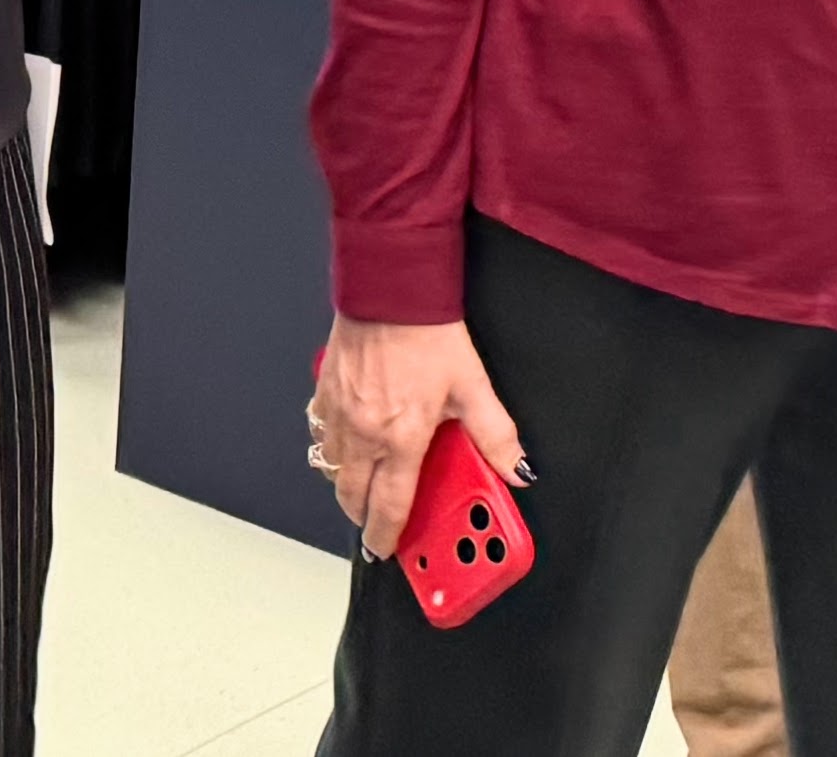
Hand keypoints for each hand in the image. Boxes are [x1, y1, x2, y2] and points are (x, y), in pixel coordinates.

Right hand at [310, 316, 525, 560]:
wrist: (390, 289)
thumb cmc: (427, 333)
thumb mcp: (472, 386)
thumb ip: (495, 434)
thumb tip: (515, 467)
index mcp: (401, 438)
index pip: (389, 506)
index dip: (386, 535)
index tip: (385, 548)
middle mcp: (364, 433)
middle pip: (352, 496)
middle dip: (362, 516)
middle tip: (374, 523)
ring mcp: (339, 413)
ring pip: (333, 467)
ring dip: (346, 483)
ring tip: (364, 485)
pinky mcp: (325, 392)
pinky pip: (320, 434)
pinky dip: (331, 447)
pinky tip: (347, 441)